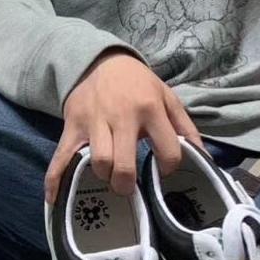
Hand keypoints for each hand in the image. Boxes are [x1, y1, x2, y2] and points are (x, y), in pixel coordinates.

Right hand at [45, 52, 202, 203]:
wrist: (101, 60)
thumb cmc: (138, 84)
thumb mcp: (167, 97)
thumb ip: (186, 127)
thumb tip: (204, 159)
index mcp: (150, 109)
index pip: (168, 152)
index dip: (169, 169)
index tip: (162, 170)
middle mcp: (121, 116)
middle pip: (123, 164)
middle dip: (125, 184)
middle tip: (127, 186)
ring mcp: (94, 121)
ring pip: (98, 162)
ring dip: (103, 177)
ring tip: (107, 177)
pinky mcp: (73, 124)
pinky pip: (62, 155)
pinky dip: (56, 178)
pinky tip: (55, 199)